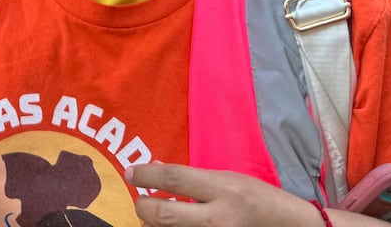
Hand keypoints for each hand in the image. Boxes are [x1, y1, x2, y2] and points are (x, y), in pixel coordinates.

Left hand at [128, 163, 324, 226]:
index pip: (174, 179)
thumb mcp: (230, 178)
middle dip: (143, 206)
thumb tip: (155, 170)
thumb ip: (193, 177)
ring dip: (154, 224)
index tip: (132, 173)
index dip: (146, 175)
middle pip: (164, 214)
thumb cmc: (259, 199)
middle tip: (140, 201)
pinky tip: (171, 226)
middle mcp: (218, 217)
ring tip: (155, 216)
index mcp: (223, 189)